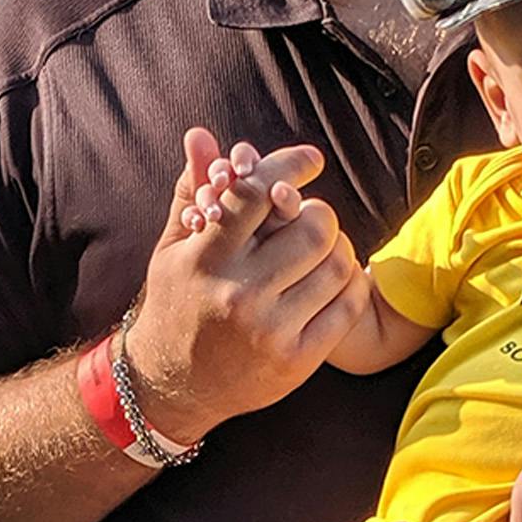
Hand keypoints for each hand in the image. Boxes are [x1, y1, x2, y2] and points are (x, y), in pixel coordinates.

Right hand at [130, 128, 370, 441]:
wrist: (171, 386)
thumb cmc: (176, 303)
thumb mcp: (174, 247)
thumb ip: (193, 189)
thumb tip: (202, 135)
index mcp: (205, 259)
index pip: (256, 193)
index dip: (289, 166)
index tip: (310, 160)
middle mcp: (237, 294)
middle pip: (312, 228)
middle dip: (319, 212)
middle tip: (312, 215)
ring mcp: (269, 331)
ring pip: (337, 265)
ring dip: (338, 247)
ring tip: (323, 247)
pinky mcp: (295, 360)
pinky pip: (347, 307)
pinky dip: (350, 284)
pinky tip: (334, 280)